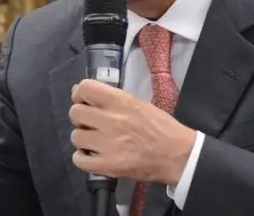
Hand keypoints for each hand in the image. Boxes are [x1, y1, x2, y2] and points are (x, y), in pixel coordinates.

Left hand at [69, 79, 195, 186]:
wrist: (178, 155)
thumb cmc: (160, 127)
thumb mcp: (139, 103)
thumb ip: (113, 98)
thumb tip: (85, 93)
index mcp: (121, 102)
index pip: (85, 88)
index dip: (79, 94)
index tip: (83, 100)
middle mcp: (112, 120)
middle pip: (75, 113)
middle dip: (80, 117)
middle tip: (91, 123)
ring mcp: (108, 144)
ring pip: (75, 136)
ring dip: (83, 138)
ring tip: (94, 141)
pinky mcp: (108, 166)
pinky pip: (79, 160)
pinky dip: (82, 157)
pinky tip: (92, 155)